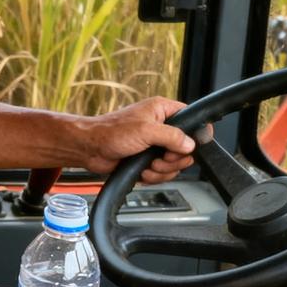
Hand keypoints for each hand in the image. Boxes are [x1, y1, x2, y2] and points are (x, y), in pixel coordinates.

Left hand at [78, 97, 205, 183]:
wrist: (90, 149)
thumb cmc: (110, 132)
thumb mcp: (145, 130)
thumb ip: (172, 136)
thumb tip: (190, 144)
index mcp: (162, 110)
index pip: (192, 118)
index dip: (196, 134)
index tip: (189, 146)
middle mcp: (161, 126)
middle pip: (187, 148)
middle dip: (175, 159)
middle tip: (161, 158)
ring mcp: (156, 145)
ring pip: (176, 163)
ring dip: (163, 170)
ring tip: (148, 165)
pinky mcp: (149, 160)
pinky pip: (164, 173)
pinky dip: (154, 176)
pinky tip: (142, 171)